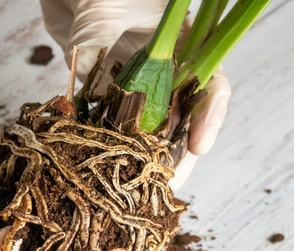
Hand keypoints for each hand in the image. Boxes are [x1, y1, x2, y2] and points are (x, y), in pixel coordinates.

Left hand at [40, 0, 230, 188]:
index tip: (198, 145)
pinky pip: (111, 131)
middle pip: (181, 121)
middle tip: (168, 185)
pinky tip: (105, 173)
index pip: (209, 86)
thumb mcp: (102, 11)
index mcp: (183, 47)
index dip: (208, 118)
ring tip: (142, 190)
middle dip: (177, 157)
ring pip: (149, 134)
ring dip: (145, 162)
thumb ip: (98, 43)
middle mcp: (163, 72)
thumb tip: (84, 80)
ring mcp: (136, 87)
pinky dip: (108, 151)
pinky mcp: (105, 98)